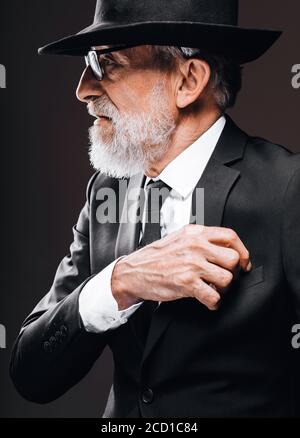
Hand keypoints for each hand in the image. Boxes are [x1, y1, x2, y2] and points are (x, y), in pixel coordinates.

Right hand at [111, 225, 250, 310]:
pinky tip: (208, 301)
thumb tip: (224, 248)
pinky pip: (213, 296)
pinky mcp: (186, 283)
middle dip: (233, 272)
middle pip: (233, 258)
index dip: (242, 251)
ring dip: (224, 289)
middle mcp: (195, 246)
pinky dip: (214, 303)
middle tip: (225, 278)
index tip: (243, 262)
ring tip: (214, 290)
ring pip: (227, 278)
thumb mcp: (178, 239)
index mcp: (194, 233)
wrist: (133, 272)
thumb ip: (200, 240)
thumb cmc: (155, 257)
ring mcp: (191, 264)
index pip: (230, 236)